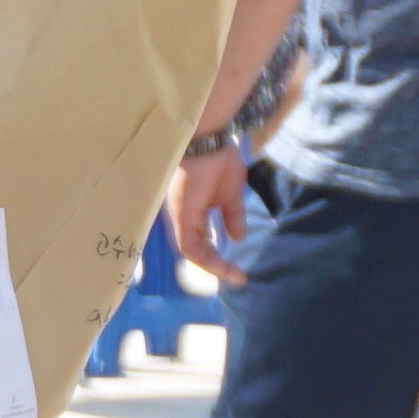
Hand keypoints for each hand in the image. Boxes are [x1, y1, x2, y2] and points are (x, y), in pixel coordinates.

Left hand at [162, 137, 248, 281]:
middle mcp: (183, 217)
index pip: (201, 242)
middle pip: (196, 251)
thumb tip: (238, 237)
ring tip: (233, 274)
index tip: (238, 270)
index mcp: (193, 212)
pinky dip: (205, 258)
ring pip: (192, 252)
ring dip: (213, 266)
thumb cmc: (219, 160)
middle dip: (215, 267)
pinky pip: (190, 246)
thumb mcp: (231, 195)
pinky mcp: (181, 215)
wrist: (210, 141)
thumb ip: (232, 217)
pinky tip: (222, 266)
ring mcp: (180, 217)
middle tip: (236, 277)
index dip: (217, 258)